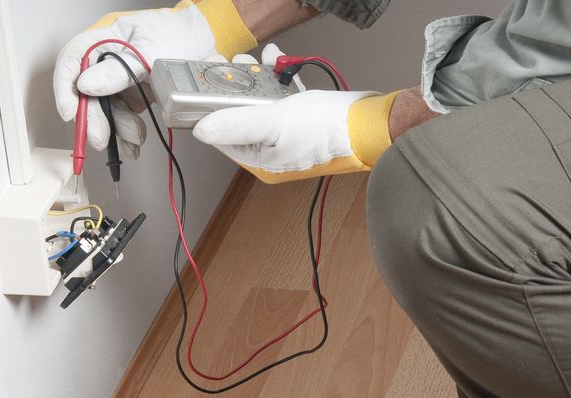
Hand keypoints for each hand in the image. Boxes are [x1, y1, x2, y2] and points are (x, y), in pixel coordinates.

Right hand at [53, 0, 256, 155]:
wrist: (208, 45)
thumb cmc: (179, 34)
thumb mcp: (151, 50)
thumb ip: (119, 69)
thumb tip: (87, 85)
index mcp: (104, 38)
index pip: (72, 59)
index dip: (66, 86)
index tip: (71, 113)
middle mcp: (106, 61)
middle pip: (87, 92)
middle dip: (94, 118)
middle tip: (101, 138)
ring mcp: (119, 81)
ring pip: (105, 110)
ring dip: (116, 129)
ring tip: (134, 139)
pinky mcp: (133, 97)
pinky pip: (122, 119)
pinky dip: (126, 135)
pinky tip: (133, 145)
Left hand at [193, 45, 402, 183]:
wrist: (369, 123)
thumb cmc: (324, 126)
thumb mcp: (273, 122)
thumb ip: (235, 125)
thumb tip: (201, 132)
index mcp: (261, 162)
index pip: (224, 138)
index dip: (213, 109)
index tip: (208, 82)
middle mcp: (272, 154)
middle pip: (241, 118)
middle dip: (236, 88)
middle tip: (232, 65)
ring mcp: (288, 139)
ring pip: (261, 106)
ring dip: (256, 79)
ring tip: (257, 61)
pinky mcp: (303, 123)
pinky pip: (281, 100)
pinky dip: (276, 81)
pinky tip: (277, 62)